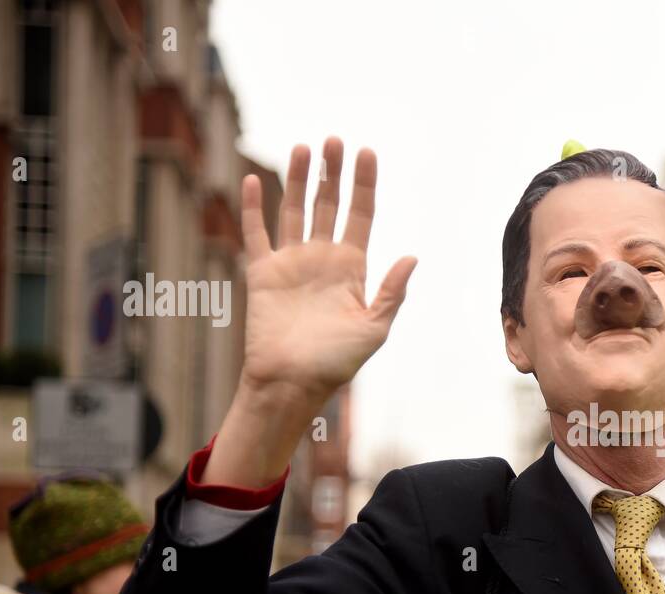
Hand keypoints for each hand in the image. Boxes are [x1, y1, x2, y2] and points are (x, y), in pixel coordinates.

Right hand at [239, 137, 416, 405]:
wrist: (293, 383)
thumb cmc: (336, 363)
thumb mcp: (374, 328)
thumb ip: (391, 292)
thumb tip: (411, 257)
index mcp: (352, 269)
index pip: (361, 215)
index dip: (364, 185)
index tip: (367, 153)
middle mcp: (322, 260)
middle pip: (328, 205)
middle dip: (332, 173)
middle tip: (335, 140)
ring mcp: (291, 264)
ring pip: (294, 210)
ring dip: (298, 179)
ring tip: (305, 148)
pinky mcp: (262, 274)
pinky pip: (256, 234)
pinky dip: (254, 208)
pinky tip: (253, 180)